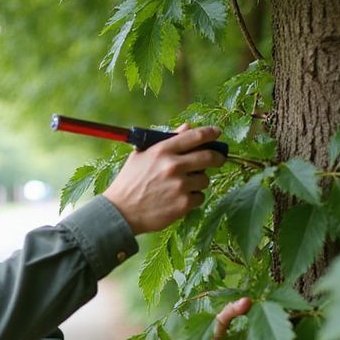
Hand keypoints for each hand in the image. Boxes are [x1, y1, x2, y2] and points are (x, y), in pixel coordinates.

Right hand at [103, 124, 225, 234]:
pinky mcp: (183, 204)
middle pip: (208, 157)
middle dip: (217, 157)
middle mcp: (173, 166)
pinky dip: (193, 198)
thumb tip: (187, 127)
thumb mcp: (141, 155)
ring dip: (199, 182)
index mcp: (162, 150)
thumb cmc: (129, 182)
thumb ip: (166, 141)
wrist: (121, 212)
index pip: (194, 136)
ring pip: (204, 179)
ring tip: (184, 186)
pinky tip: (179, 199)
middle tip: (218, 159)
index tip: (217, 133)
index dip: (210, 133)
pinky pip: (200, 197)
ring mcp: (180, 186)